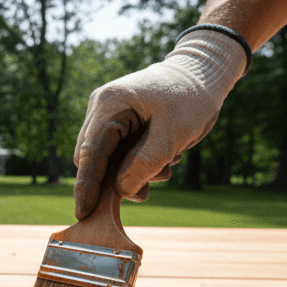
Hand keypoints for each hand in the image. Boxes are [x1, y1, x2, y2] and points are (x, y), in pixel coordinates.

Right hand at [72, 29, 246, 218]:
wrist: (203, 73)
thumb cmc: (191, 97)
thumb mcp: (175, 132)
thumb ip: (146, 162)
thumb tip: (121, 190)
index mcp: (110, 105)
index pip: (90, 153)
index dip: (86, 186)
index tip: (83, 213)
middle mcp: (102, 108)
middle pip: (93, 159)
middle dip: (115, 180)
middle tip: (146, 191)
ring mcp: (109, 115)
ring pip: (107, 159)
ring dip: (132, 172)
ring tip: (165, 168)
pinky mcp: (121, 123)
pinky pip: (119, 153)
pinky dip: (138, 164)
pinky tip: (163, 160)